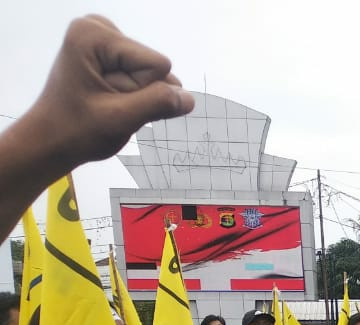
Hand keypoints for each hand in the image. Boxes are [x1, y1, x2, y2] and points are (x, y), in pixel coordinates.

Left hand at [29, 16, 193, 170]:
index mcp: (94, 36)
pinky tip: (111, 101)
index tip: (110, 102)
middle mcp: (98, 28)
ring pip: (153, 74)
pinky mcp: (111, 54)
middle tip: (109, 106)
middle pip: (154, 67)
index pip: (157, 65)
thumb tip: (189, 99)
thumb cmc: (77, 132)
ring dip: (137, 97)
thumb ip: (157, 104)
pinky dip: (134, 94)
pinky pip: (145, 76)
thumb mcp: (120, 120)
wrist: (52, 142)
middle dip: (138, 93)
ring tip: (108, 105)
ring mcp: (105, 40)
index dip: (140, 91)